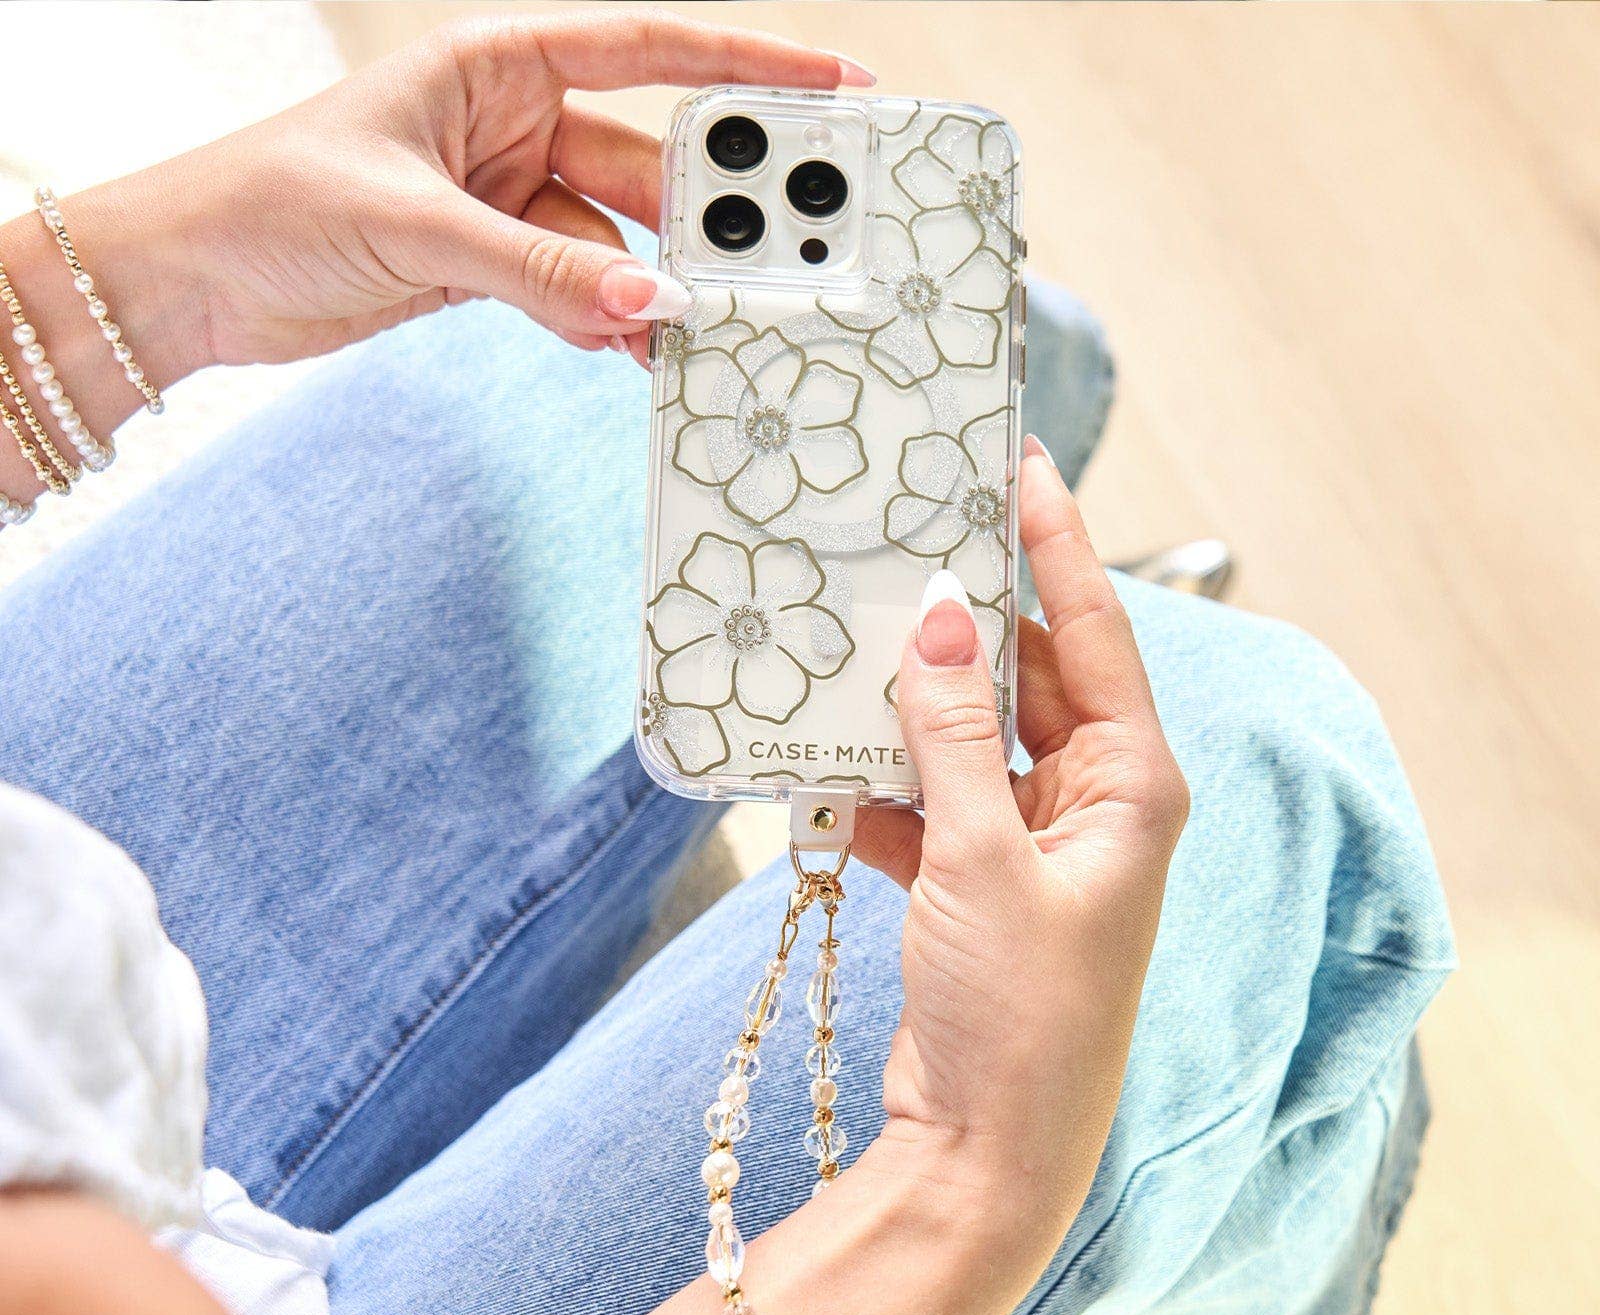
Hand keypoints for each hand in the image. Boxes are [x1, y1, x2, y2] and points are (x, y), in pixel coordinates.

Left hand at [88, 11, 868, 372]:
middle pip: (645, 163)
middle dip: (706, 213)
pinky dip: (604, 326)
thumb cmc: (271, 202)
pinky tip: (629, 354)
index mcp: (497, 63)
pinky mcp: (493, 268)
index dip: (746, 69)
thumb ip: (541, 273)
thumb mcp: (418, 224)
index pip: (648, 50)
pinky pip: (578, 296)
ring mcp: (507, 201)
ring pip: (616, 246)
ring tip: (697, 335)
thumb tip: (651, 311)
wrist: (195, 280)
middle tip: (778, 255)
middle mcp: (512, 124)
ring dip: (650, 293)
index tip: (833, 86)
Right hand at [856, 437, 1188, 1255]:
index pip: (1092, 630)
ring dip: (910, 701)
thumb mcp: (983, 860)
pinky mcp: (978, 879)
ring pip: (967, 734)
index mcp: (1131, 783)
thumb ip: (958, 735)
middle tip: (901, 537)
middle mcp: (1093, 802)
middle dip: (964, 617)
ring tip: (848, 634)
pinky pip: (930, 798)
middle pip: (1023, 675)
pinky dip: (882, 781)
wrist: (983, 1153)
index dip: (1054, 542)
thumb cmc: (1018, 1016)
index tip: (1016, 461)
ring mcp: (1032, 841)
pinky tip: (825, 760)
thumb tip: (947, 621)